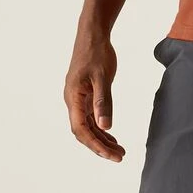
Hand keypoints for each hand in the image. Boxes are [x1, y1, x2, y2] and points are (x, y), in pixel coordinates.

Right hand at [64, 31, 123, 161]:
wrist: (92, 35)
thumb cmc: (97, 53)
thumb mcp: (103, 77)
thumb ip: (103, 102)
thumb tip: (105, 127)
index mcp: (73, 97)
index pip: (81, 129)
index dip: (96, 145)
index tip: (112, 155)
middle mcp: (72, 101)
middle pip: (84, 132)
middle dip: (100, 146)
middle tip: (120, 157)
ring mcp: (78, 99)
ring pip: (87, 126)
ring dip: (102, 139)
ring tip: (119, 151)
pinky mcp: (84, 96)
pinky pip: (90, 118)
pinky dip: (101, 128)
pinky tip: (112, 136)